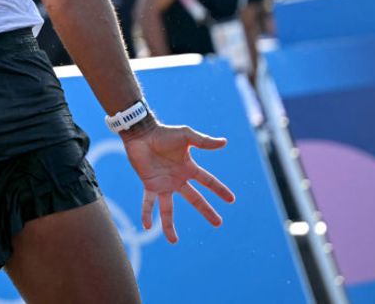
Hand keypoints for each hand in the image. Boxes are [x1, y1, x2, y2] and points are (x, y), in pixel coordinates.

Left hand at [122, 121, 235, 242]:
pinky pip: (148, 203)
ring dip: (169, 225)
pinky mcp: (150, 185)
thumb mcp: (186, 136)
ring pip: (168, 209)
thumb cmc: (164, 133)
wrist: (142, 133)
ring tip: (173, 241)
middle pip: (195, 199)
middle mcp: (177, 179)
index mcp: (188, 168)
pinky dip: (147, 214)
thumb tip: (224, 142)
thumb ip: (204, 141)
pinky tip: (147, 227)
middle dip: (207, 211)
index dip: (219, 190)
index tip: (232, 199)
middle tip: (218, 223)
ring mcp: (163, 184)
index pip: (208, 181)